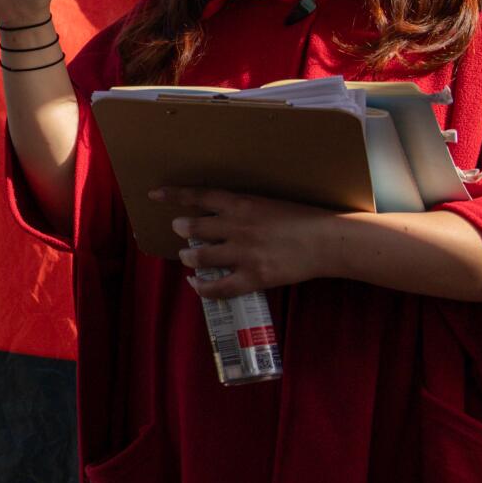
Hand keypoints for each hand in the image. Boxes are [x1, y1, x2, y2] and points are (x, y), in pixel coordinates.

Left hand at [152, 186, 333, 297]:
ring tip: (187, 256)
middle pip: (194, 227)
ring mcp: (243, 253)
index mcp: (241, 204)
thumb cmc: (301, 219)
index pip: (198, 196)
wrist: (327, 240)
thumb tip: (218, 217)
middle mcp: (236, 226)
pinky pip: (218, 287)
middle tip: (179, 230)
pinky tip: (195, 284)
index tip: (154, 194)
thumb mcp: (267, 204)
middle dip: (182, 229)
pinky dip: (201, 287)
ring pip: (200, 256)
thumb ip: (241, 210)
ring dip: (188, 257)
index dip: (174, 195)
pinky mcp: (253, 277)